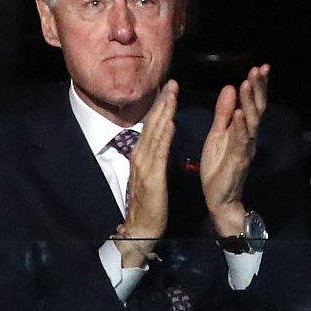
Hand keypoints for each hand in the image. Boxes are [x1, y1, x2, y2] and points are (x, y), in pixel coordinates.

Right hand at [118, 80, 177, 267]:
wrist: (140, 228)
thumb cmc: (148, 205)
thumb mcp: (150, 176)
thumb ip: (153, 158)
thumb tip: (158, 141)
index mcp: (140, 156)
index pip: (151, 127)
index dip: (159, 107)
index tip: (168, 90)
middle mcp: (139, 156)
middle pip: (151, 125)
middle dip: (162, 103)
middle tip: (171, 83)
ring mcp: (143, 166)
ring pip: (155, 133)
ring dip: (164, 112)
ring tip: (172, 94)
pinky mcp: (152, 176)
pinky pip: (159, 152)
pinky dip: (164, 136)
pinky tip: (171, 123)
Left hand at [200, 64, 268, 236]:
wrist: (219, 196)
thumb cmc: (218, 165)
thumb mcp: (218, 134)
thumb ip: (224, 113)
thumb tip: (230, 88)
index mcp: (243, 130)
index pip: (252, 104)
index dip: (257, 87)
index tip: (259, 68)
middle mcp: (249, 137)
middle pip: (256, 109)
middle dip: (258, 89)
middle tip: (259, 70)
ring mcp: (245, 148)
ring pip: (250, 122)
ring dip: (249, 103)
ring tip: (247, 84)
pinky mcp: (237, 160)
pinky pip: (240, 141)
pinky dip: (241, 127)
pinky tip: (239, 114)